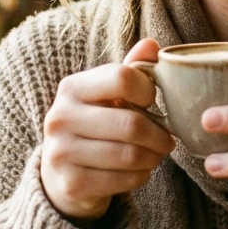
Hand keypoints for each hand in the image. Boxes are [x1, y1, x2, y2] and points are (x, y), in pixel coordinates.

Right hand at [40, 38, 175, 220]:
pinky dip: (141, 176)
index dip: (148, 90)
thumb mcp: (106, 95)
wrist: (61, 176)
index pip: (122, 78)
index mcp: (71, 88)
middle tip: (167, 139)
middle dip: (159, 135)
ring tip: (155, 154)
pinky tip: (139, 171)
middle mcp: (60, 117)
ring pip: (131, 155)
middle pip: (131, 123)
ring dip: (153, 157)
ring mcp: (62, 152)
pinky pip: (125, 180)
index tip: (152, 101)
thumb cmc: (93, 126)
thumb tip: (152, 44)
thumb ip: (130, 70)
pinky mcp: (72, 184)